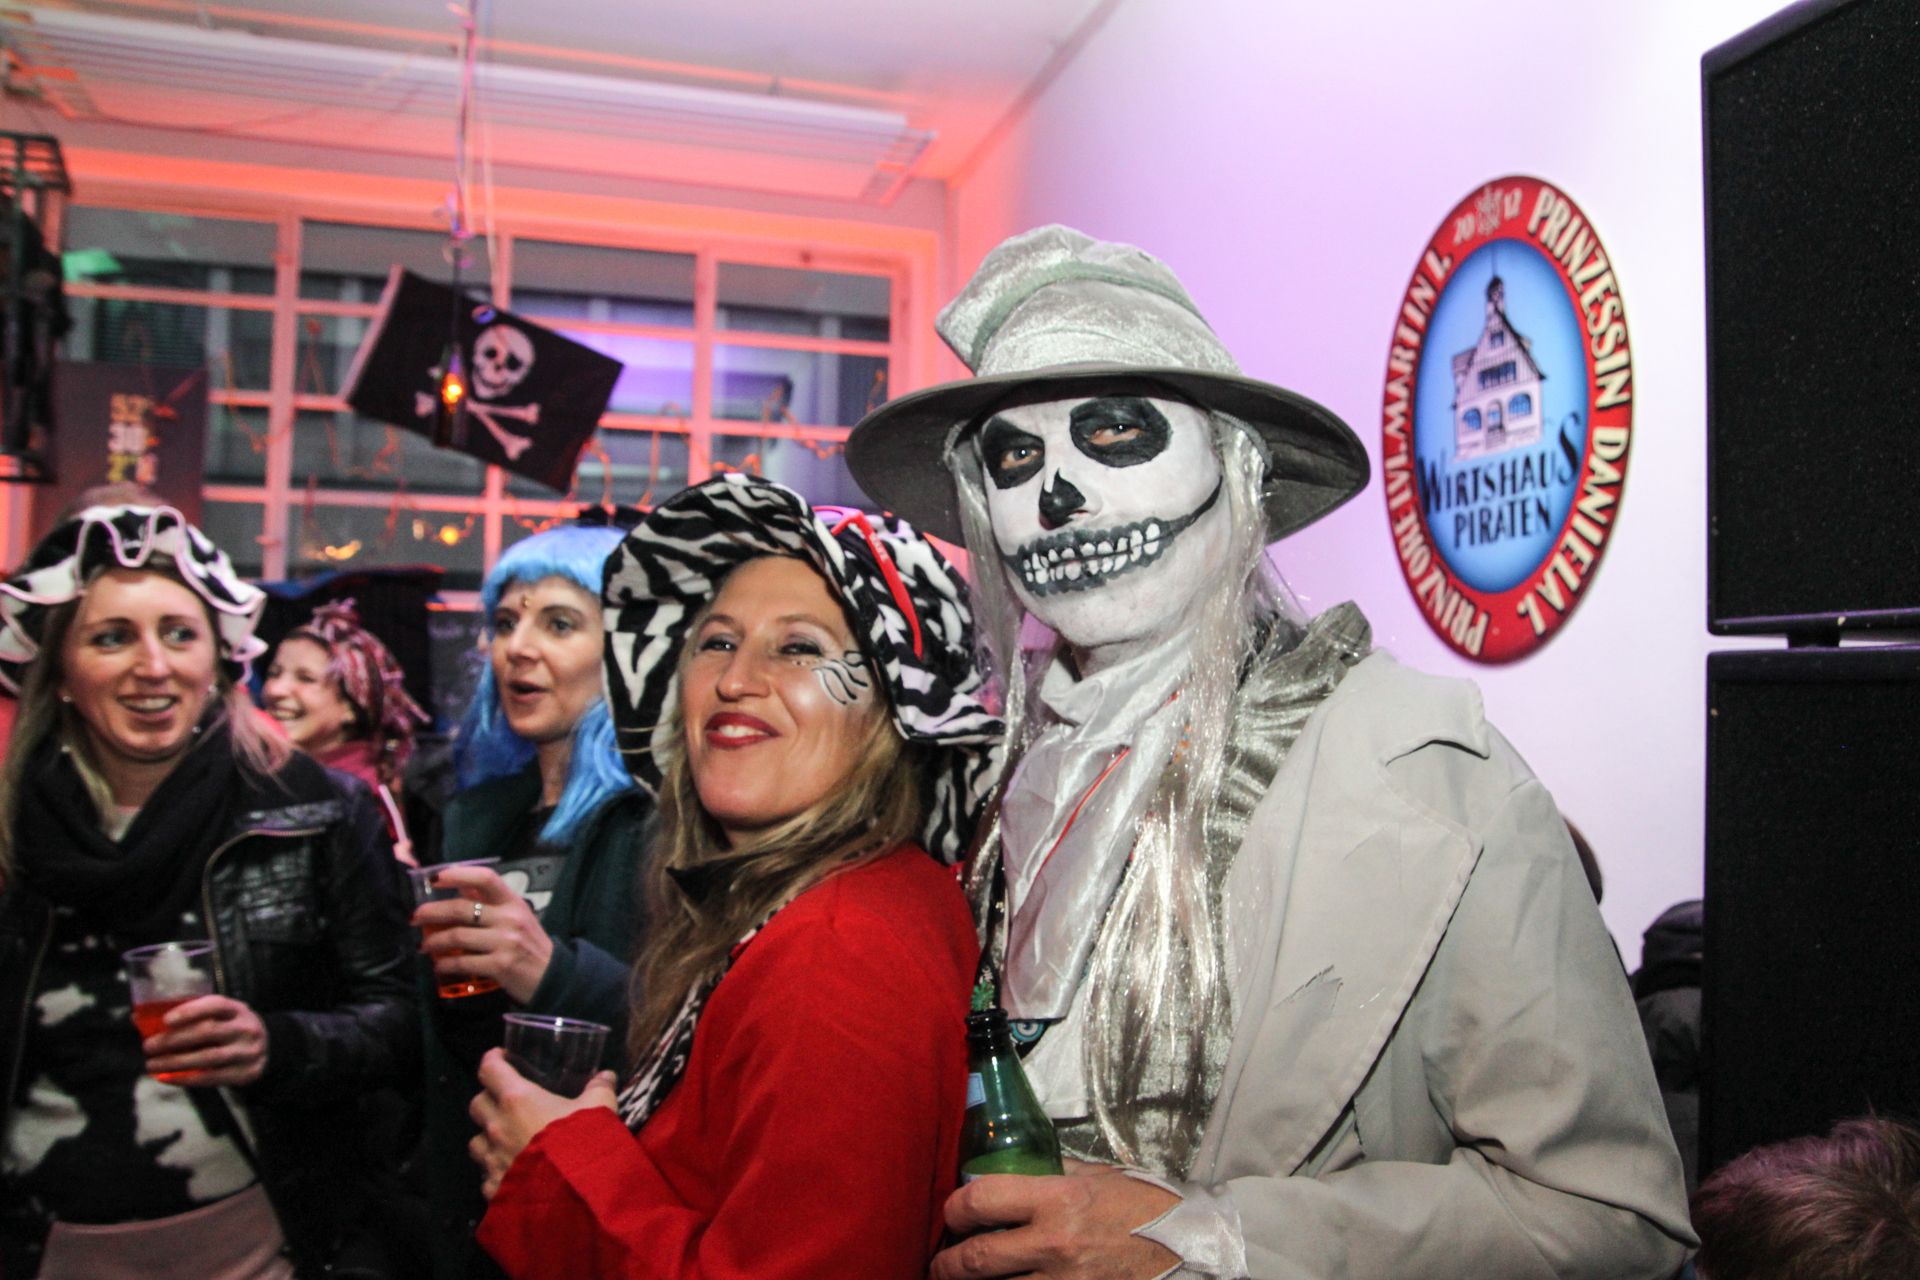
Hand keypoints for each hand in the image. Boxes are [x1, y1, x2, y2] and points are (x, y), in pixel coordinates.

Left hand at [143, 995, 267, 1087]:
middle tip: (148, 1046)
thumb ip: (186, 1016)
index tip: (165, 1020)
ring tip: (151, 1064)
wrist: (268, 1049)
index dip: (190, 1011)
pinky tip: (166, 1077)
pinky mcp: (244, 1074)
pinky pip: (210, 1078)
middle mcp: (245, 1028)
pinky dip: (184, 1079)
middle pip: (208, 1032)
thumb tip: (138, 1020)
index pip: (216, 1005)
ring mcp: (247, 1052)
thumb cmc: (231, 1029)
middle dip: (174, 1040)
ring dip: (175, 1062)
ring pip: (208, 1058)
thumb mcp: (219, 1016)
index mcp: (238, 1009)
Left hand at [412, 865, 554, 1002]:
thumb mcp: (517, 918)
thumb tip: (460, 888)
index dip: (457, 875)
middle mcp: (510, 919)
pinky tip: (439, 966)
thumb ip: (491, 904)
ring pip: (457, 936)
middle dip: (431, 912)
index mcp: (513, 903)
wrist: (553, 978)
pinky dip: (445, 964)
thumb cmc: (530, 945)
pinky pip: (463, 962)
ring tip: (423, 945)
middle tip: (415, 918)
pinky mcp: (500, 966)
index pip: (485, 879)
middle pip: (462, 909)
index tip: (434, 879)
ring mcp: (505, 943)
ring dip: (433, 941)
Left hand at [468, 1047, 617, 1199]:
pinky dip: (496, 1171)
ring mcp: (492, 1160)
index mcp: (517, 1100)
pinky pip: (486, 1176)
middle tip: (505, 1101)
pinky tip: (513, 1174)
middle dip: (487, 1099)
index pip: (490, 1070)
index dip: (492, 1059)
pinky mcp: (493, 1188)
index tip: (499, 1057)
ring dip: (487, 1137)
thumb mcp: (599, 1110)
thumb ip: (600, 1089)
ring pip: (476, 1142)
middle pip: (476, 1104)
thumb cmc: (582, 1143)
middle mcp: (497, 1127)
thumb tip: (606, 1076)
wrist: (575, 1198)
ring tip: (506, 1140)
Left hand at [932, 1159, 1180, 1279]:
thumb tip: (1014, 1168)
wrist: (1187, 1244)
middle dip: (948, 1263)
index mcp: (1058, 1199)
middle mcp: (1054, 1243)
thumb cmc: (1143, 1204)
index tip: (952, 1213)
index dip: (955, 1208)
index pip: (982, 1200)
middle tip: (940, 1264)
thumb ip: (1053, 1173)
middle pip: (976, 1258)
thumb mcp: (1097, 1176)